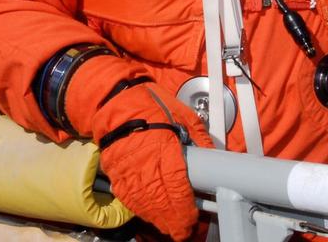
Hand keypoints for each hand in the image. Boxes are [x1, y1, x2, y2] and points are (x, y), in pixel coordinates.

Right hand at [91, 83, 210, 240]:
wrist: (116, 98)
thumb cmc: (149, 102)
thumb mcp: (184, 114)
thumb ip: (199, 137)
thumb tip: (213, 153)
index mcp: (165, 148)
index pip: (177, 188)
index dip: (184, 208)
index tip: (191, 218)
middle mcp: (145, 161)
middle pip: (160, 200)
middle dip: (172, 219)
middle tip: (181, 230)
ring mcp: (128, 167)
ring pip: (143, 201)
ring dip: (155, 217)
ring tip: (166, 225)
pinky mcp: (115, 169)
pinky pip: (126, 194)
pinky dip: (136, 207)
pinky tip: (146, 212)